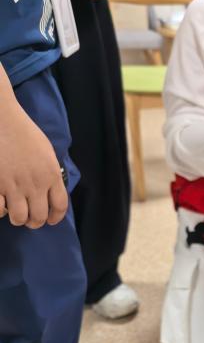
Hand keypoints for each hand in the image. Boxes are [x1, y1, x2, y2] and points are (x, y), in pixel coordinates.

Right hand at [0, 104, 68, 227]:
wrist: (1, 120)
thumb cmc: (24, 133)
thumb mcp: (46, 152)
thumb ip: (50, 172)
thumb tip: (52, 189)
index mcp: (51, 175)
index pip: (60, 206)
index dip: (56, 217)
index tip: (51, 220)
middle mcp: (35, 184)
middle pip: (39, 217)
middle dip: (36, 222)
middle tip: (31, 219)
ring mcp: (13, 185)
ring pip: (19, 218)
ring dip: (18, 219)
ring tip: (16, 213)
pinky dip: (0, 210)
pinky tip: (1, 203)